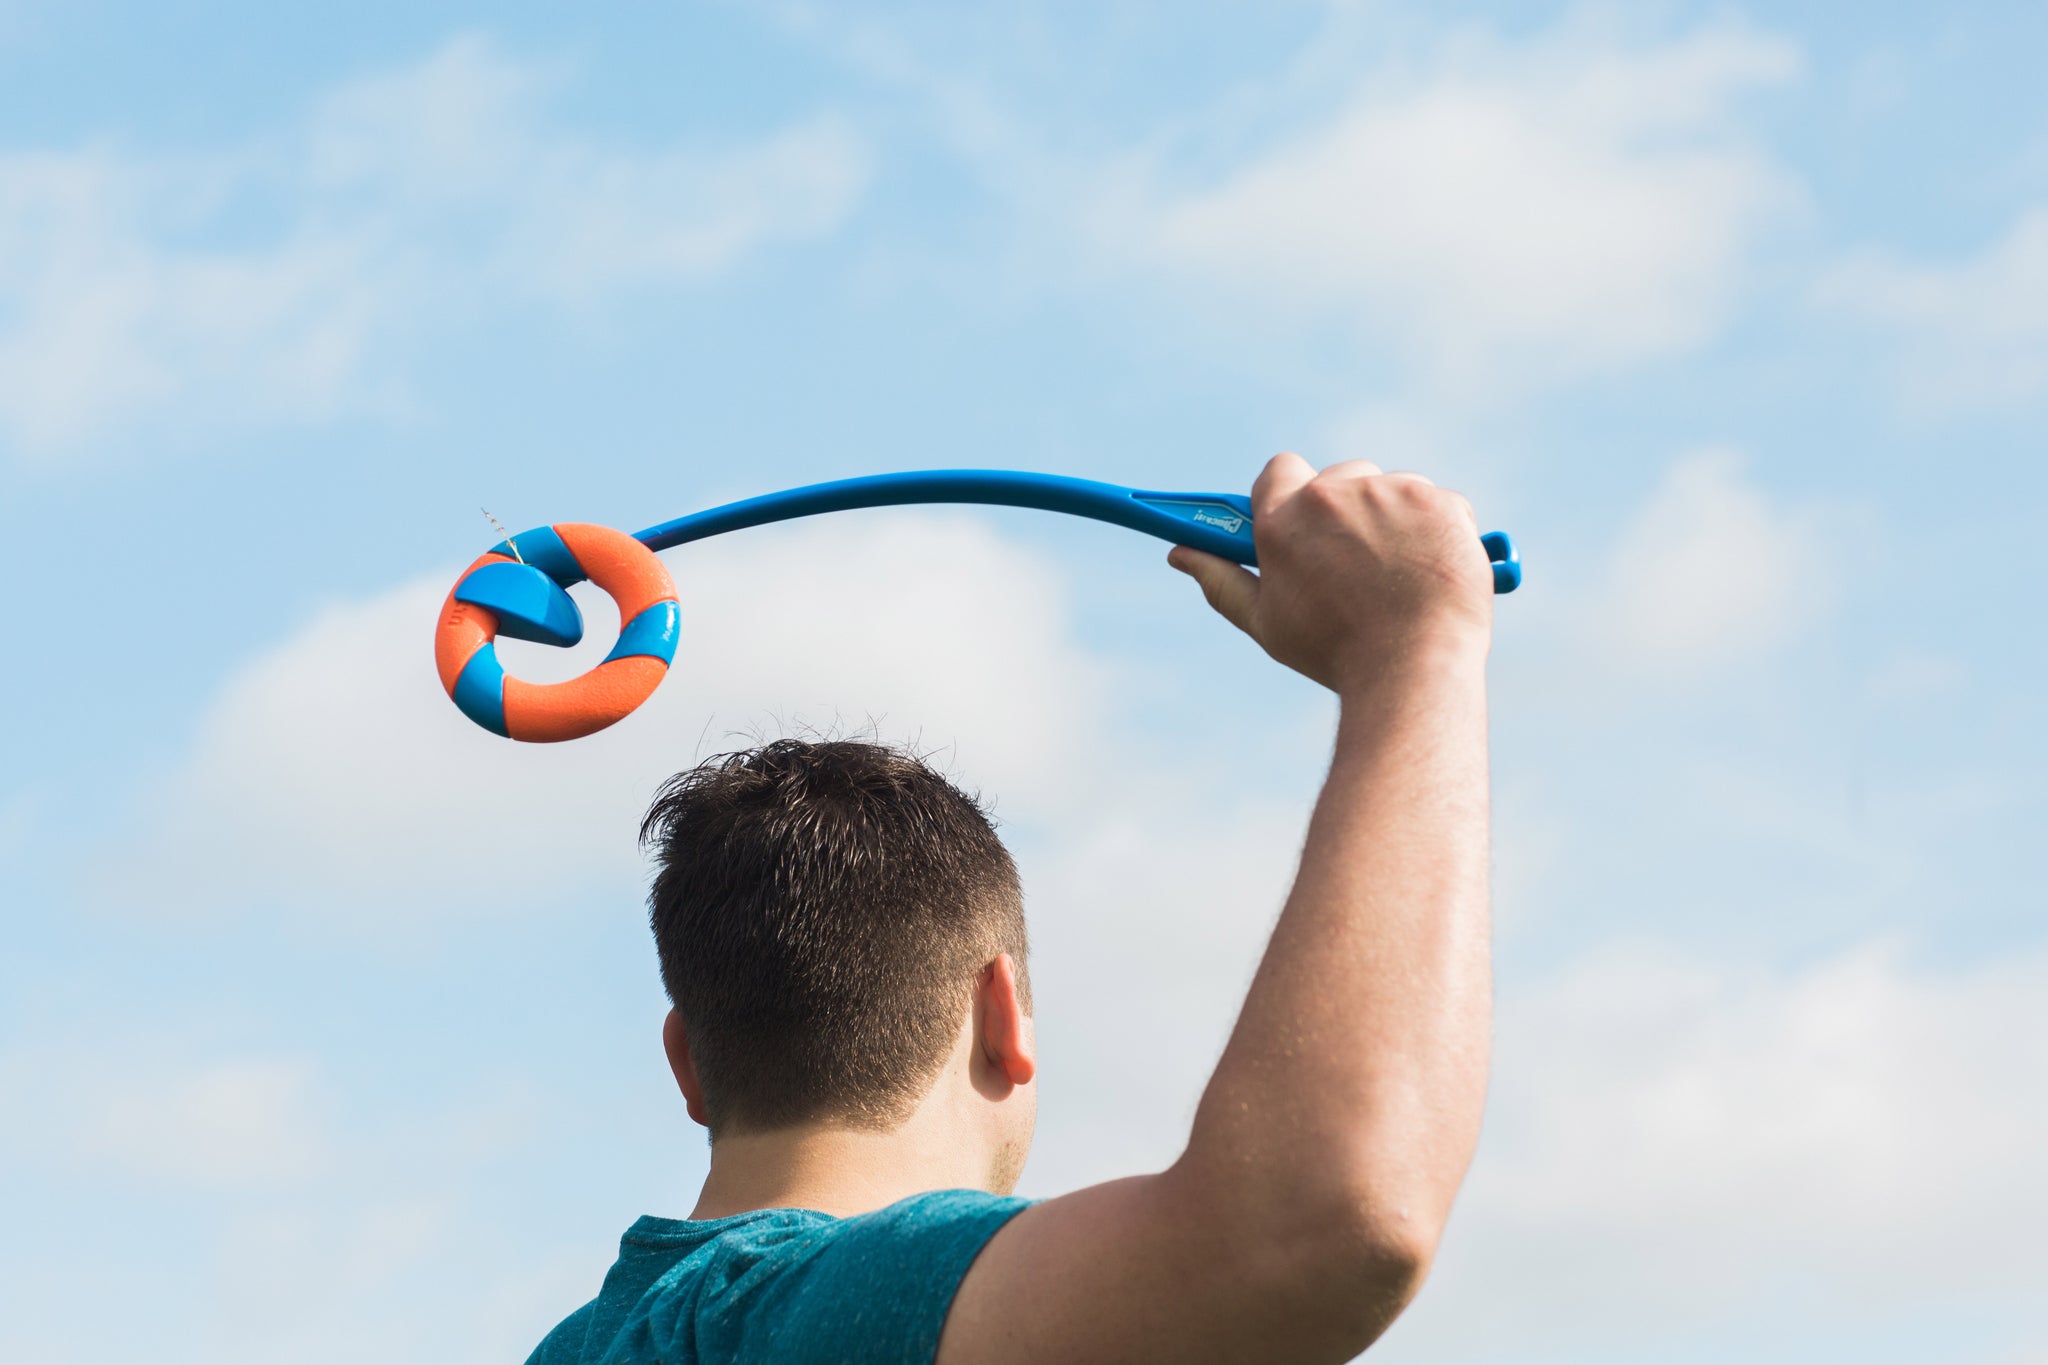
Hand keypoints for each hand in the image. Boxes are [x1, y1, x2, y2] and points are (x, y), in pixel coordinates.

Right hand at [1168, 453, 1492, 691]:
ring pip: (1391, 490)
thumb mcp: (1266, 623)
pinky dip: (1436, 530)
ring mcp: (1391, 493)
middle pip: (1339, 478)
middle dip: (1347, 510)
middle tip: (1357, 563)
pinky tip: (1430, 571)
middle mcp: (1333, 494)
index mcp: (1283, 518)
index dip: (1291, 493)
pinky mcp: (1439, 501)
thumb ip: (1221, 581)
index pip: (1279, 470)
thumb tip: (1179, 553)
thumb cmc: (1334, 652)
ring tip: (1399, 577)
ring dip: (1393, 519)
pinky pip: (1436, 503)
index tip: (1303, 522)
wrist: (1414, 668)